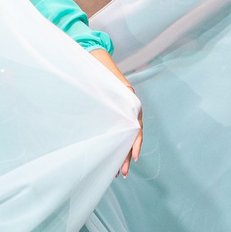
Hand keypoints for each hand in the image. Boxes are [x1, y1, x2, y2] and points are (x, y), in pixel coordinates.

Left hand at [92, 50, 143, 175]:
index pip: (136, 128)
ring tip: (118, 172)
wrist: (94, 58)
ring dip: (122, 154)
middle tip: (122, 173)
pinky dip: (118, 146)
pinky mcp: (115, 115)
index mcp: (131, 103)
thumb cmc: (99, 70)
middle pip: (132, 137)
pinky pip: (119, 132)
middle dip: (127, 156)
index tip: (132, 157)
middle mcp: (130, 110)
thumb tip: (119, 114)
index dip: (135, 143)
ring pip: (126, 137)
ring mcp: (123, 113)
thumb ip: (113, 96)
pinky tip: (112, 157)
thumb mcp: (107, 82)